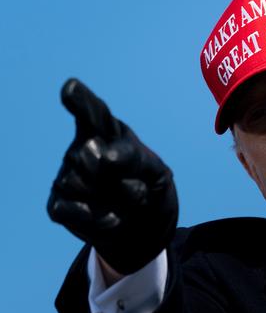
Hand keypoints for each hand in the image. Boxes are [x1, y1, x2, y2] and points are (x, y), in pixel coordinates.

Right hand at [47, 79, 177, 273]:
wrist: (145, 225)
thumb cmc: (150, 188)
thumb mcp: (158, 173)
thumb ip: (136, 159)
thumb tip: (103, 159)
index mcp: (109, 132)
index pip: (93, 112)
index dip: (81, 100)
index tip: (70, 87)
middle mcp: (82, 148)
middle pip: (89, 155)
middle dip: (117, 176)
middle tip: (139, 187)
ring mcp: (67, 175)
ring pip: (79, 183)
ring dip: (111, 198)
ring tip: (126, 201)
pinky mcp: (59, 204)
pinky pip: (70, 209)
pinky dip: (96, 217)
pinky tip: (113, 218)